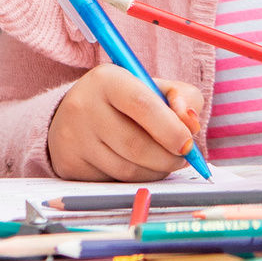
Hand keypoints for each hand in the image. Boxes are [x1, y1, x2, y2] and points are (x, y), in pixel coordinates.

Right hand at [45, 65, 204, 181]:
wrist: (76, 114)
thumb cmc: (125, 100)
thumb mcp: (153, 87)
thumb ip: (182, 98)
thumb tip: (191, 124)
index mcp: (107, 79)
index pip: (143, 105)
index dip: (171, 129)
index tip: (188, 144)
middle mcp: (84, 106)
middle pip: (136, 144)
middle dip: (168, 158)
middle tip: (183, 159)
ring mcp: (73, 137)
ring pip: (127, 169)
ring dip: (155, 171)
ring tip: (164, 162)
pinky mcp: (70, 163)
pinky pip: (114, 181)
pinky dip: (137, 179)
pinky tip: (141, 167)